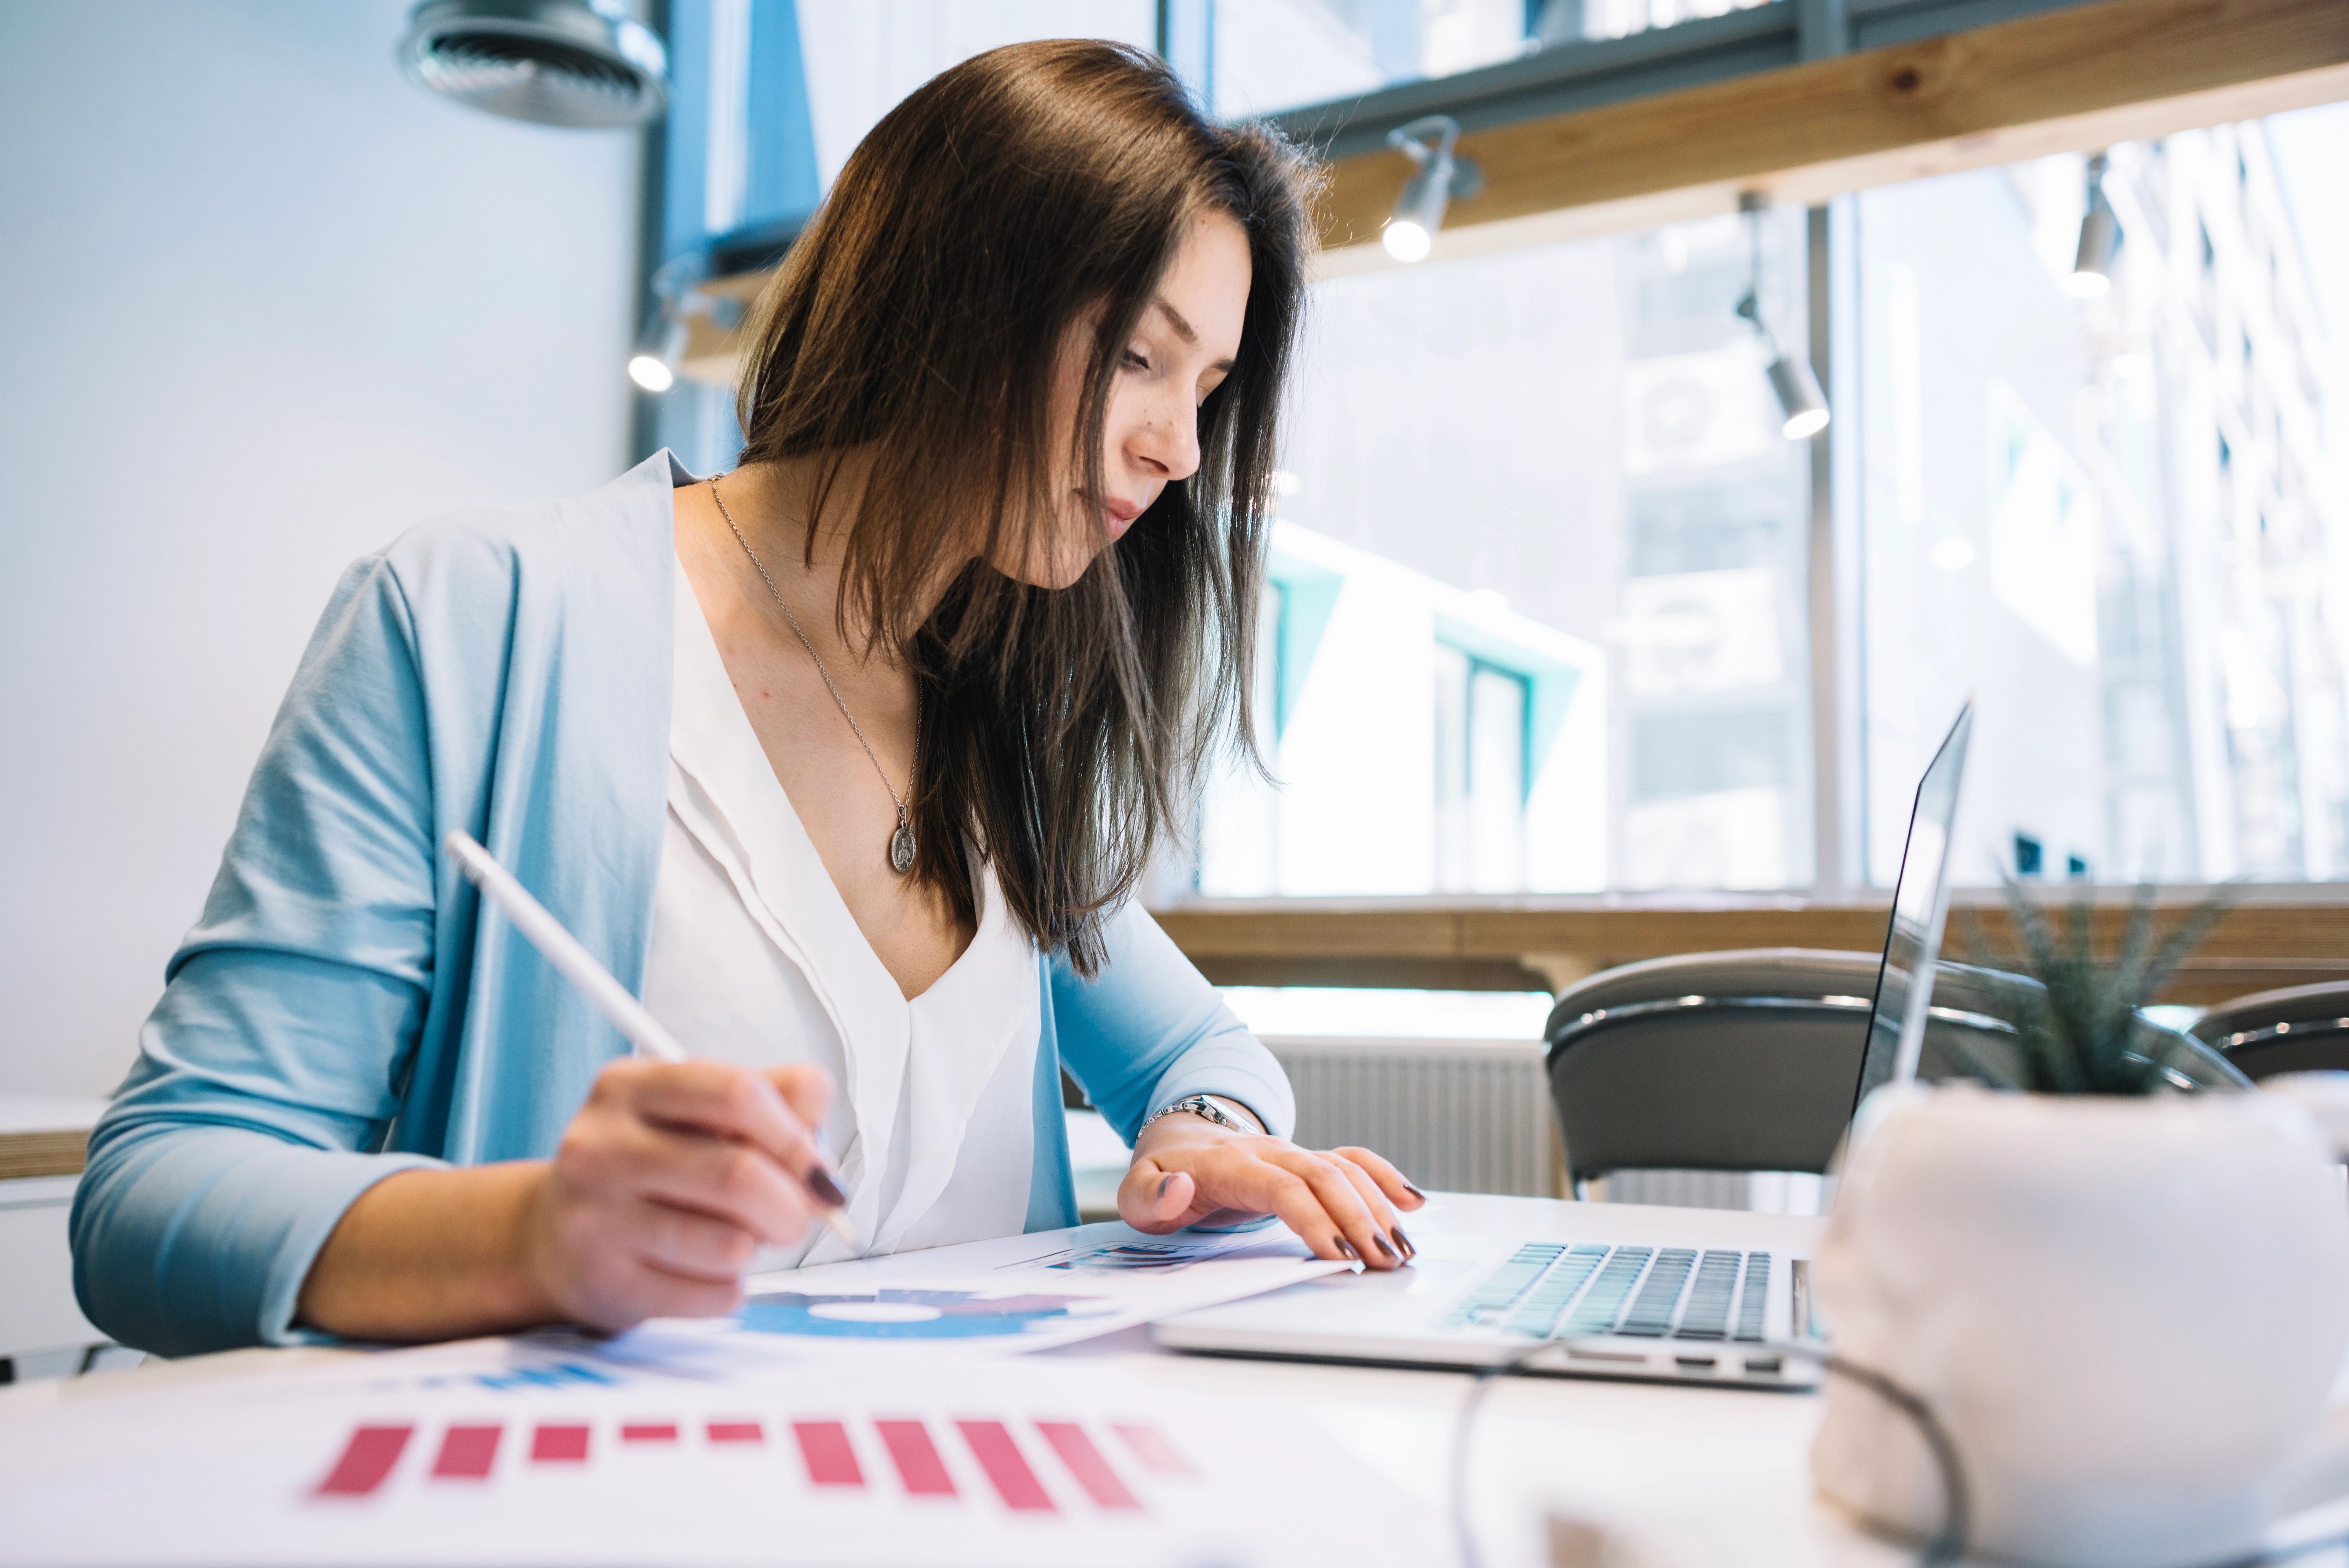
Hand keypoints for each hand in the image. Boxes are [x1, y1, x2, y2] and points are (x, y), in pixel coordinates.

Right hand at [518, 1058, 837, 1328]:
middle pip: (739, 1174)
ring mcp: (595, 1218)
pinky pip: (713, 1295)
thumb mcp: (698, 1112)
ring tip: (735, 1237)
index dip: (796, 1135)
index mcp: (630, 1087)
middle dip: (791, 1205)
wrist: (553, 1236)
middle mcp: (601, 1146)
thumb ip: (773, 1098)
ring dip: (756, 1248)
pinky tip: (701, 1270)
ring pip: (731, 1245)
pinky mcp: (606, 1283)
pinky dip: (728, 1288)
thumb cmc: (648, 1167)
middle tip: (793, 1216)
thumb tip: (821, 1137)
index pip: (736, 1093)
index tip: (817, 1168)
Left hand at [1117, 1110, 1426, 1268]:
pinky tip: (1412, 1204)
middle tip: (1385, 1262)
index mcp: (1230, 1163)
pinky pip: (1353, 1159)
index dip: (1313, 1219)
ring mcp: (1293, 1153)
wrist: (1180, 1141)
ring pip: (1344, 1170)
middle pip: (1324, 1177)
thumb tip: (1179, 1190)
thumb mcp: (1136, 1192)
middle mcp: (1270, 1152)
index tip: (1338, 1256)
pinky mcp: (1309, 1160)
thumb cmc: (1162, 1177)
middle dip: (1359, 1220)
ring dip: (1378, 1208)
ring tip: (1402, 1250)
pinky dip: (1384, 1177)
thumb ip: (1151, 1197)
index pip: (1282, 1187)